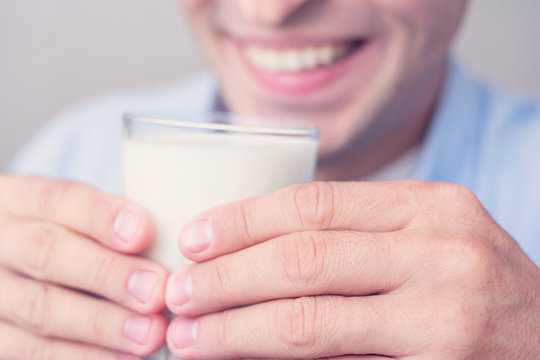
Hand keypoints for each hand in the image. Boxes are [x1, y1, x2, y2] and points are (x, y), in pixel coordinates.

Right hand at [0, 176, 167, 358]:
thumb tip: (169, 246)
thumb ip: (107, 223)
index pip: (58, 199)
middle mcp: (0, 244)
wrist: (14, 267)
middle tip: (155, 292)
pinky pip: (32, 352)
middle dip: (107, 274)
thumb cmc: (64, 236)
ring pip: (41, 308)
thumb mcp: (71, 214)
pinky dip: (82, 357)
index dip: (101, 217)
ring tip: (150, 334)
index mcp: (19, 200)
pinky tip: (123, 359)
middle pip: (48, 254)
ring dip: (102, 325)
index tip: (143, 233)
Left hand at [165, 181, 539, 358]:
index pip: (316, 202)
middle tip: (177, 293)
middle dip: (226, 278)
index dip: (244, 220)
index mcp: (432, 206)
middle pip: (303, 258)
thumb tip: (257, 246)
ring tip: (190, 335)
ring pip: (310, 321)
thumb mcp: (427, 238)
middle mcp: (443, 252)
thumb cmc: (472, 286)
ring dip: (237, 330)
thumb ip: (358, 234)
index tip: (195, 238)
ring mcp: (446, 316)